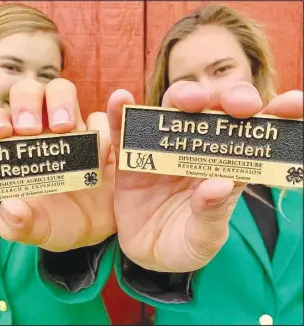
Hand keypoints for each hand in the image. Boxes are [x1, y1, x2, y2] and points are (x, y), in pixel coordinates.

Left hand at [0, 78, 115, 250]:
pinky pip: (101, 117)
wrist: (103, 228)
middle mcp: (45, 134)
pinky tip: (102, 149)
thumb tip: (9, 209)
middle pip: (29, 94)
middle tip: (32, 128)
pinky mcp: (104, 135)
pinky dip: (101, 125)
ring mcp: (75, 130)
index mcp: (20, 152)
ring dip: (61, 101)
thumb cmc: (62, 223)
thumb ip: (19, 226)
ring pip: (62, 91)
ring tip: (67, 129)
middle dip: (27, 103)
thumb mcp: (40, 230)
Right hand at [107, 82, 302, 271]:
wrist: (146, 254)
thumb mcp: (202, 240)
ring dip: (182, 98)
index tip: (291, 105)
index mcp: (224, 169)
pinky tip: (121, 100)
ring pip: (173, 110)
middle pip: (214, 112)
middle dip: (228, 99)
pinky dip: (121, 114)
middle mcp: (195, 152)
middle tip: (237, 106)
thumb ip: (211, 217)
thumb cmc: (182, 245)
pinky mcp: (131, 157)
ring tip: (186, 101)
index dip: (274, 116)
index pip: (253, 136)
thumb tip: (218, 185)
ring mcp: (162, 151)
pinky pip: (125, 130)